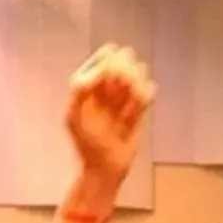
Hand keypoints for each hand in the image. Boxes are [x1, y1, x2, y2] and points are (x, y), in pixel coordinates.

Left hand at [67, 45, 155, 185]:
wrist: (105, 167)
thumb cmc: (86, 145)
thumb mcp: (74, 118)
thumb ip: (80, 91)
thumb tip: (101, 70)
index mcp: (91, 82)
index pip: (107, 54)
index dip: (111, 61)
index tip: (106, 80)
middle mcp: (108, 85)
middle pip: (126, 57)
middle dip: (126, 71)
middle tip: (119, 91)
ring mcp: (125, 95)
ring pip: (140, 71)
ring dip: (136, 85)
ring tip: (127, 105)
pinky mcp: (139, 107)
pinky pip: (149, 90)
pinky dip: (145, 96)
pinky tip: (137, 112)